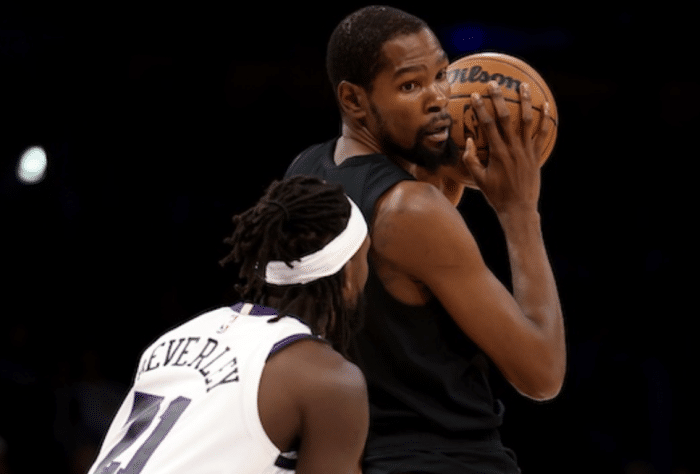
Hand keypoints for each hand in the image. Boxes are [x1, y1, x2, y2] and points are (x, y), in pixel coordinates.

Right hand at [462, 81, 550, 213]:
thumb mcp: (478, 179)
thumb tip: (468, 140)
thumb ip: (471, 159)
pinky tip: (544, 105)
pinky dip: (544, 118)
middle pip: (505, 118)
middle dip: (499, 98)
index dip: (481, 108)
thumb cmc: (496, 195)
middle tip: (494, 83)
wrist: (518, 208)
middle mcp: (512, 148)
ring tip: (522, 86)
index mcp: (496, 153)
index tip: (475, 95)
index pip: (487, 125)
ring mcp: (526, 151)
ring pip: (526, 120)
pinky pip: (542, 133)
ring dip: (524, 101)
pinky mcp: (536, 155)